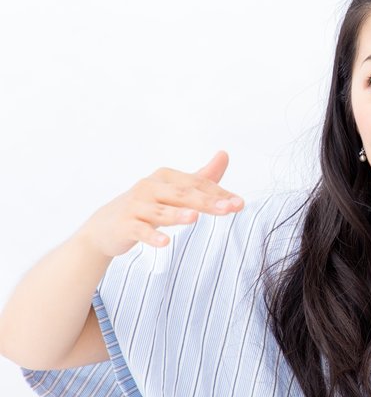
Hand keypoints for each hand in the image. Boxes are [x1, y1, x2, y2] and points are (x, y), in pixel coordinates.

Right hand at [75, 151, 243, 257]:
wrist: (105, 227)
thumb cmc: (147, 206)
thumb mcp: (174, 191)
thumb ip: (201, 177)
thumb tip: (225, 154)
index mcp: (166, 177)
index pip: (197, 184)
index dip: (219, 193)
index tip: (239, 204)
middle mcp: (150, 187)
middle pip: (182, 194)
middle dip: (206, 202)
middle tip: (228, 209)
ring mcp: (136, 206)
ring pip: (160, 211)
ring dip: (177, 215)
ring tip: (194, 218)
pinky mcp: (124, 225)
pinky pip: (140, 230)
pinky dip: (151, 236)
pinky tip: (165, 243)